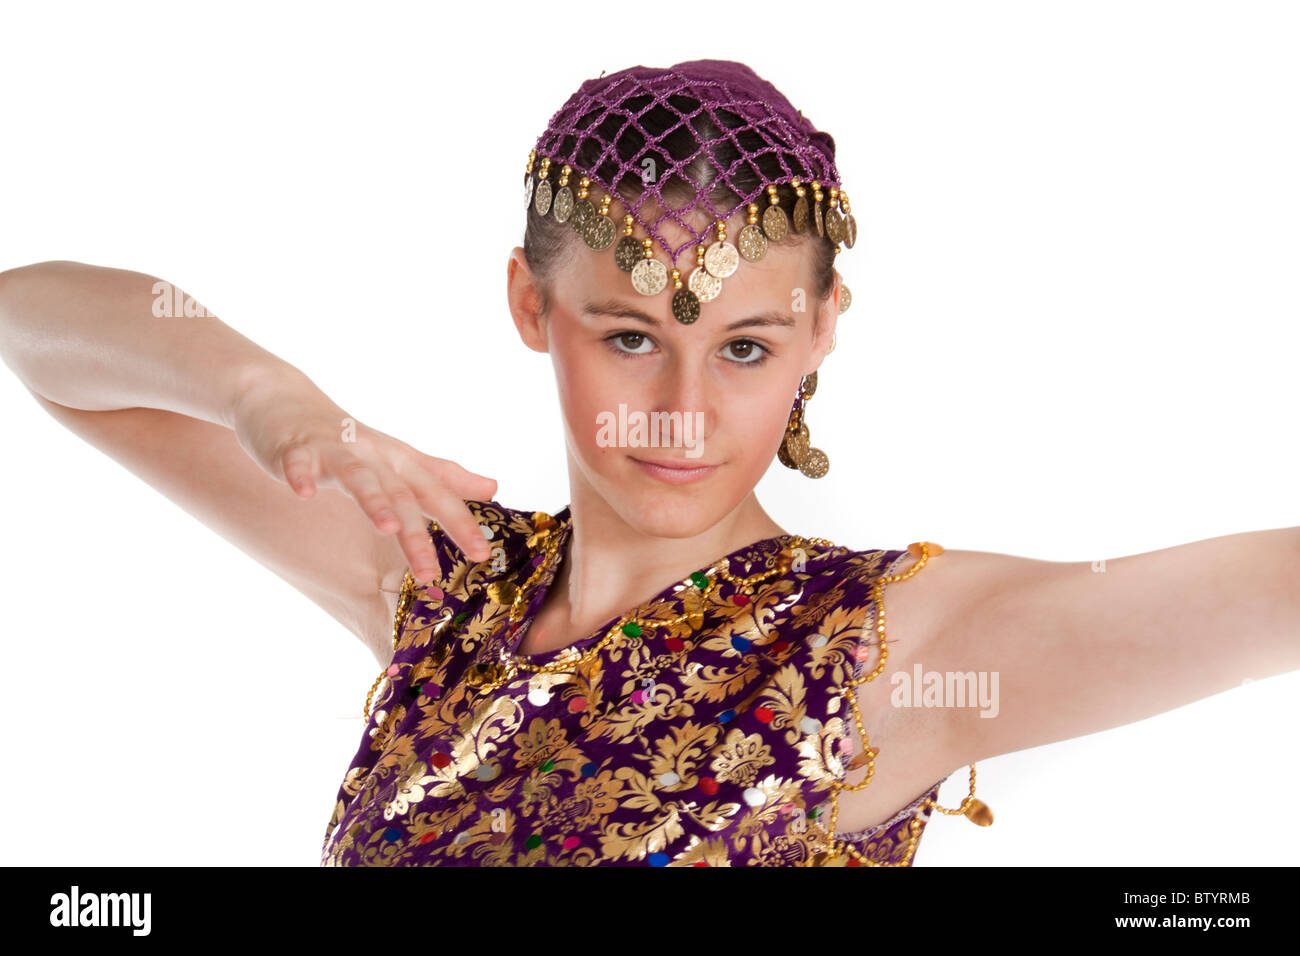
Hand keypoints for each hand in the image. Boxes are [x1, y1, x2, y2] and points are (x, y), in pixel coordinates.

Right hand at [231, 369, 496, 582]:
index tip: (483, 554)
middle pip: (401, 495)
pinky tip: (303, 492)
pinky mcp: (296, 448)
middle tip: (430, 572)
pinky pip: (298, 462)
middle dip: (417, 534)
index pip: (437, 495)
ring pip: (359, 477)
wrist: (287, 402)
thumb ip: (444, 478)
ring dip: (374, 500)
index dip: (461, 523)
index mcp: (400, 463)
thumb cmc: (349, 441)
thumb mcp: (401, 460)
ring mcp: (335, 451)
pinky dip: (301, 475)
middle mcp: (374, 456)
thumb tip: (494, 488)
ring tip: (388, 527)